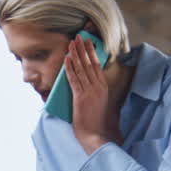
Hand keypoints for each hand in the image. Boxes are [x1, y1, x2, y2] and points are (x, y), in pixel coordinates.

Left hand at [64, 35, 120, 153]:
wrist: (94, 134)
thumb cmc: (95, 120)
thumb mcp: (99, 101)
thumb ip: (95, 89)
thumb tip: (87, 78)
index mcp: (103, 87)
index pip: (97, 65)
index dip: (91, 52)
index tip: (88, 42)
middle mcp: (98, 87)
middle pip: (89, 63)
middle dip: (83, 49)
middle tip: (78, 37)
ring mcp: (89, 92)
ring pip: (81, 69)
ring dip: (76, 55)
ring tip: (71, 43)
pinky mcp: (80, 97)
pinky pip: (74, 80)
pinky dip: (70, 68)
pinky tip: (67, 59)